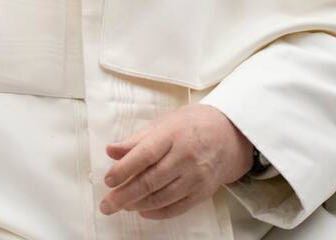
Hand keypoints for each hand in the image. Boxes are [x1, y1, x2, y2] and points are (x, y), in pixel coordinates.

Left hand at [100, 104, 253, 219]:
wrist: (229, 135)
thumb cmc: (190, 125)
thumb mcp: (163, 123)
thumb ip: (136, 140)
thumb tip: (111, 151)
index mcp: (173, 135)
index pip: (145, 155)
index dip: (124, 169)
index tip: (108, 179)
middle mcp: (186, 157)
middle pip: (152, 180)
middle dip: (125, 194)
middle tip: (107, 204)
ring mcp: (197, 177)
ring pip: (163, 196)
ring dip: (139, 204)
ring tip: (121, 206)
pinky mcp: (203, 192)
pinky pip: (178, 207)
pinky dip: (158, 212)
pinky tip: (143, 211)